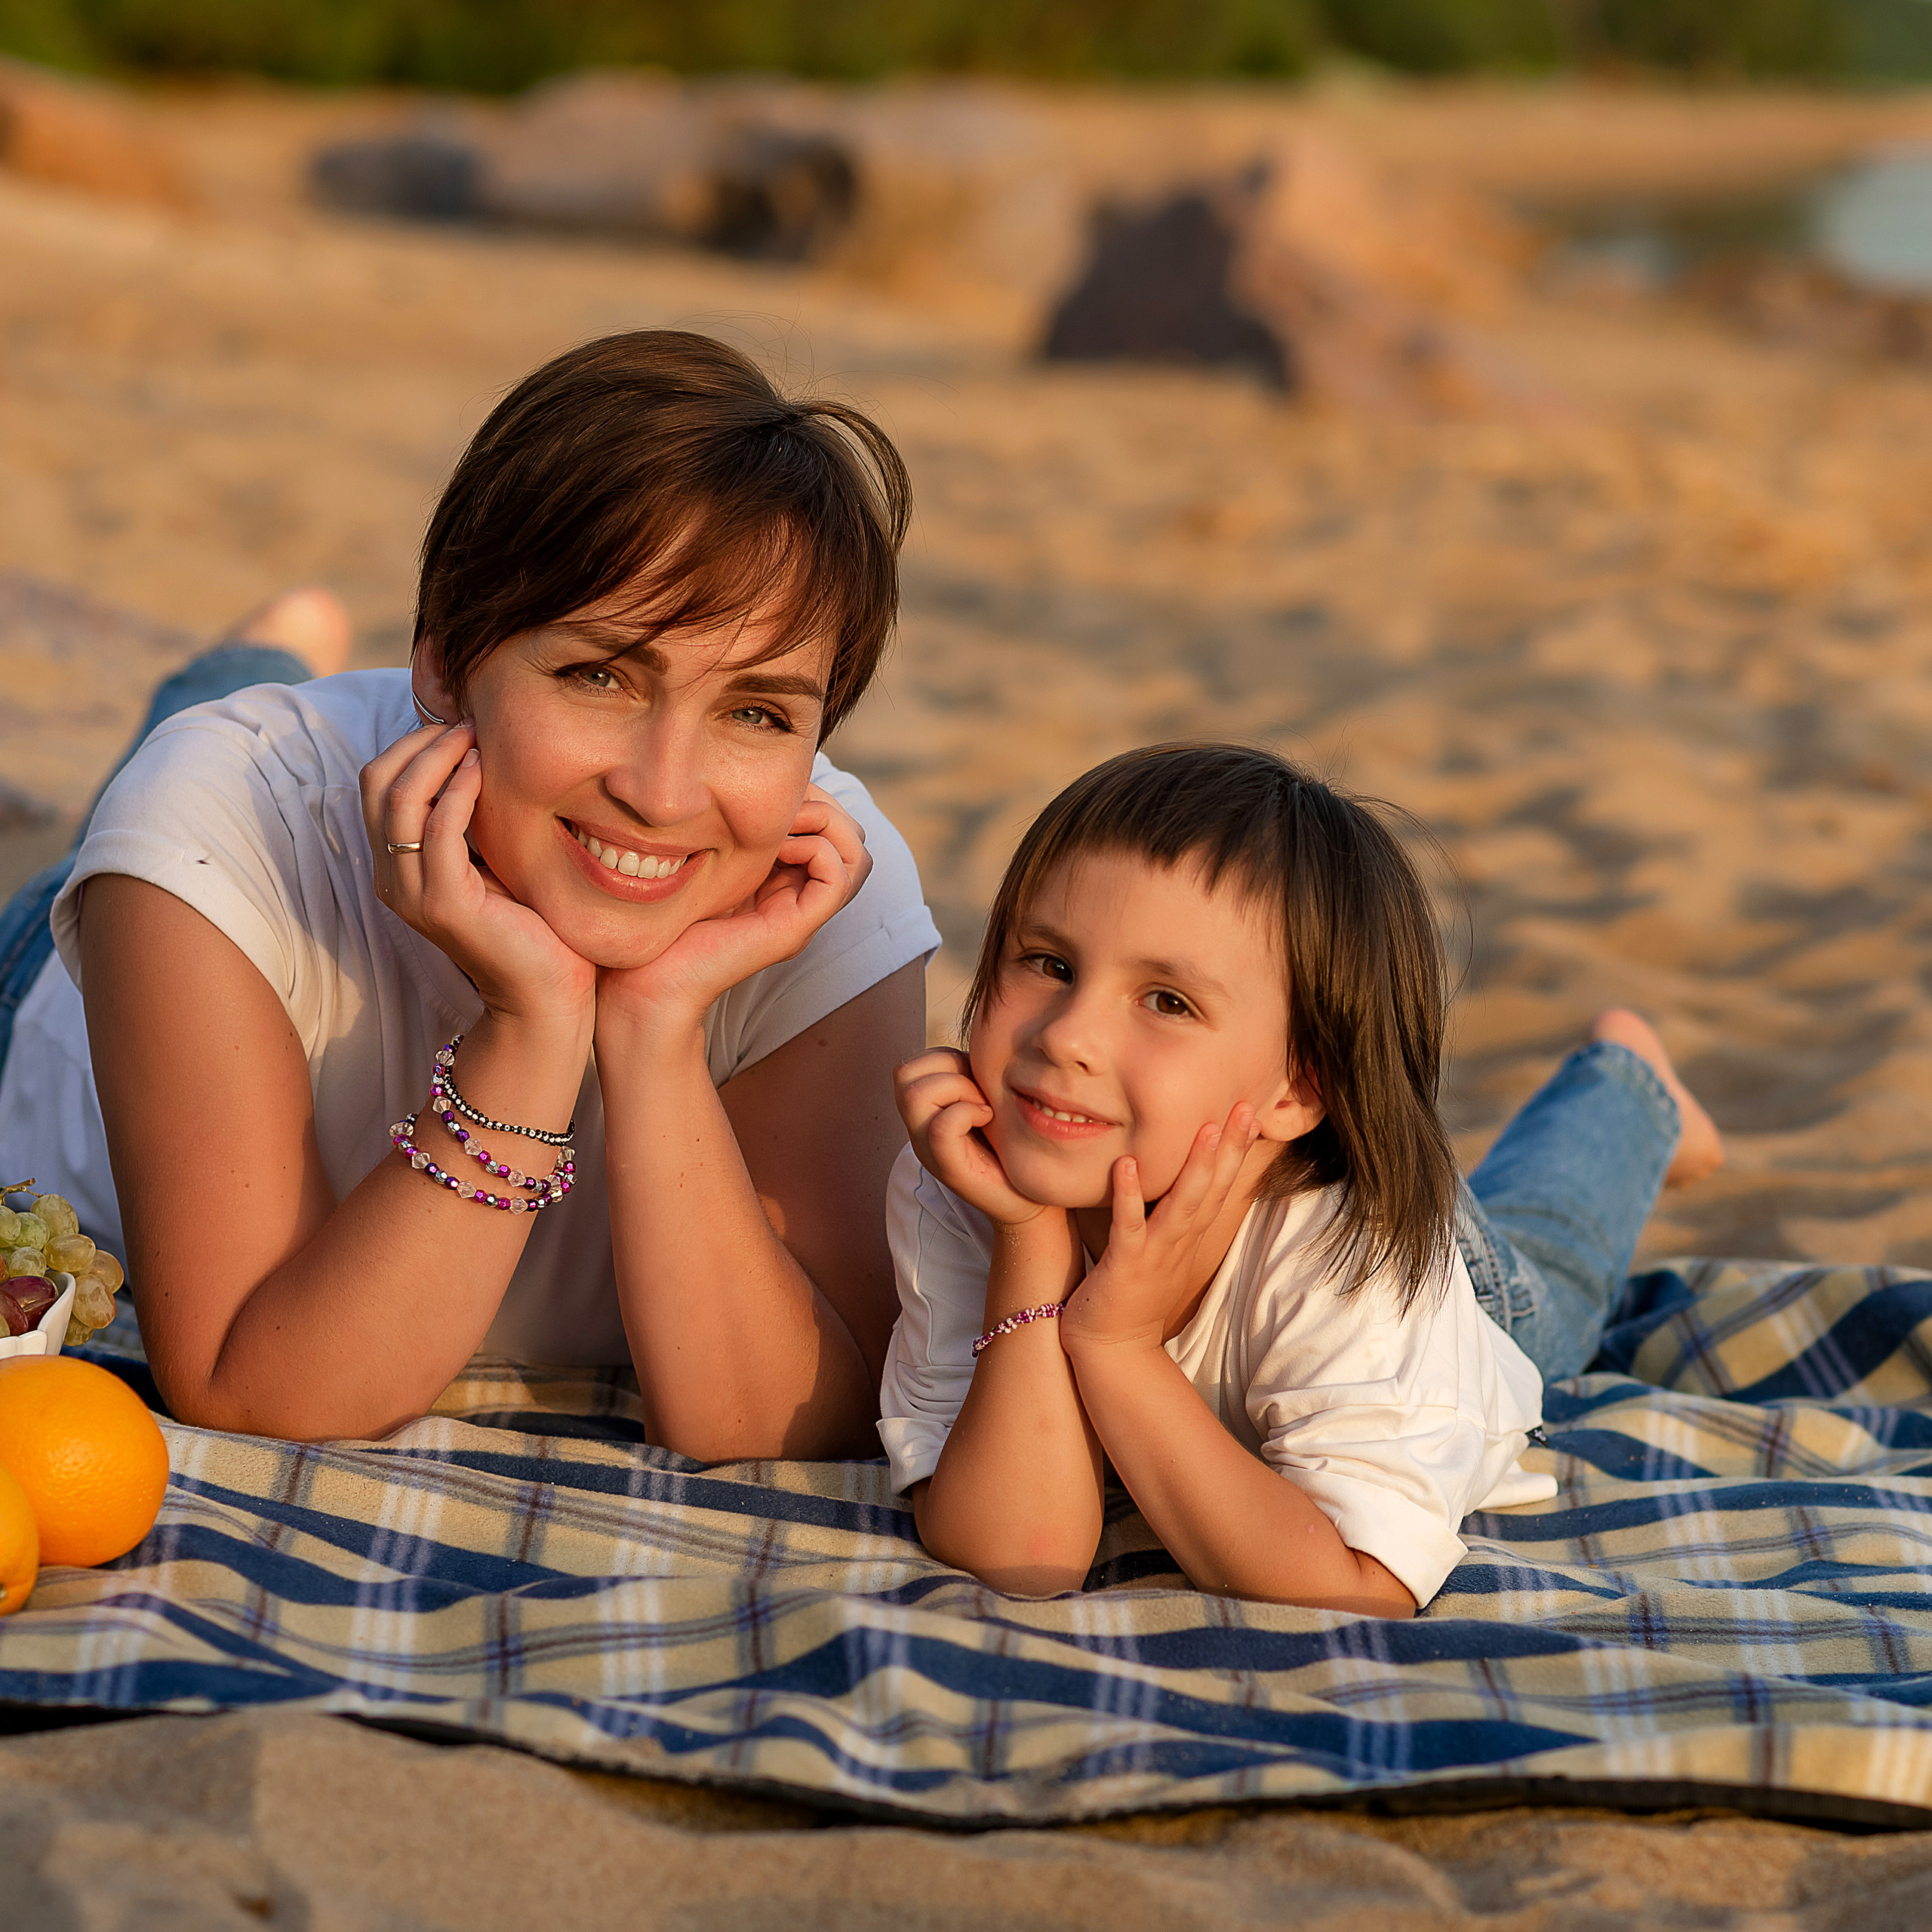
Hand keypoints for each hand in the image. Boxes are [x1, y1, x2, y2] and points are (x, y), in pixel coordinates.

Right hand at [360, 722, 595, 1022]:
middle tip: (467, 722)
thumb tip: (483, 755)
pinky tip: (485, 770)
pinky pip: (438, 831)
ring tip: (474, 735)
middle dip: (419, 742)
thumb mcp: (495, 858)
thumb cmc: (533, 924)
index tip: (459, 724)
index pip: (378, 785)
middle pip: (377, 784)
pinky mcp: (446, 906)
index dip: (412, 745)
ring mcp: (414, 894)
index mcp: (399, 866)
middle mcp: (394, 879)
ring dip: (437, 757)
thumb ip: (476, 820)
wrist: (547, 993)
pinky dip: (458, 792)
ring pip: (399, 801)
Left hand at [597, 784, 871, 1041]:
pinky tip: (773, 846)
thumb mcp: (701, 856)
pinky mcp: (792, 930)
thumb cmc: (659, 919)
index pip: (832, 825)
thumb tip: (744, 778)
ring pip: (857, 854)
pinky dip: (813, 847)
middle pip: (853, 837)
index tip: (766, 790)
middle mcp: (799, 898)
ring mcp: (800, 917)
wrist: (641, 982)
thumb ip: (728, 828)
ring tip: (778, 821)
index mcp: (782, 881)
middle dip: (822, 803)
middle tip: (777, 802)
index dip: (811, 795)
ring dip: (824, 822)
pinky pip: (838, 876)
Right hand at [894, 1049, 1050, 1227]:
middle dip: (948, 1070)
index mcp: (923, 1113)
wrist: (1030, 1200)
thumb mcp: (986, 1100)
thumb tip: (978, 1044)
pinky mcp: (949, 1168)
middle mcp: (917, 1131)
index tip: (976, 1081)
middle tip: (979, 1094)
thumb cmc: (1012, 1146)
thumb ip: (971, 1076)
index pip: (909, 1065)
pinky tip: (988, 1119)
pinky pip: (941, 1125)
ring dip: (957, 1089)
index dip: (944, 1059)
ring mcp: (928, 1151)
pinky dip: (967, 1112)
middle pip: (903, 1073)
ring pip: (915, 1094)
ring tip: (983, 1107)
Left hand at [1060, 1103, 1259, 1350]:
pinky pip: (1127, 1226)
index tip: (1250, 1113)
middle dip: (1229, 1149)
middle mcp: (1178, 1243)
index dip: (1235, 1151)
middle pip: (1212, 1190)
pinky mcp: (1124, 1265)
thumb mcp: (1159, 1252)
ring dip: (1195, 1167)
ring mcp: (1154, 1254)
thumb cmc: (1131, 1297)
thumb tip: (1174, 1184)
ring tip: (1206, 1128)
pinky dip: (1127, 1196)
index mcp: (1187, 1238)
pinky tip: (1124, 1165)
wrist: (1114, 1352)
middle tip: (1246, 1108)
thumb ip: (1168, 1219)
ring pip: (1181, 1205)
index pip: (1219, 1188)